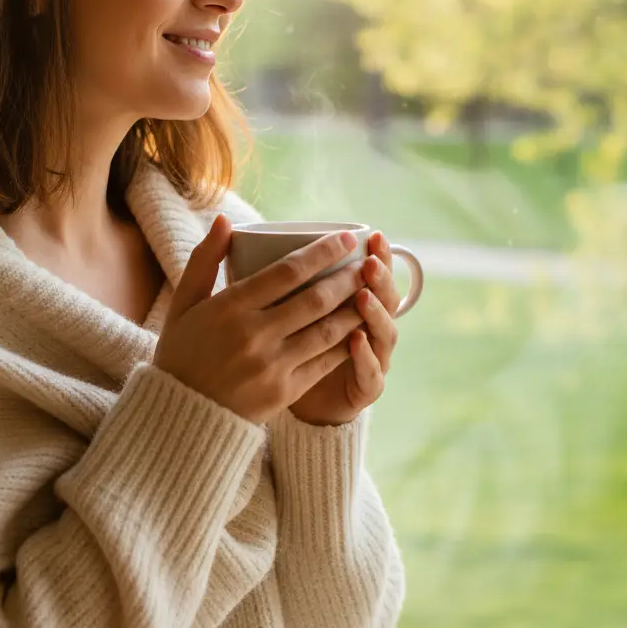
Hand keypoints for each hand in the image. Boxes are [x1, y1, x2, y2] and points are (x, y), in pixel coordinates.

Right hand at [153, 217, 367, 423]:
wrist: (182, 417)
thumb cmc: (182, 354)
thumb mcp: (183, 304)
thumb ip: (204, 260)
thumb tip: (224, 220)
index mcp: (229, 308)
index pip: (286, 272)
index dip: (321, 253)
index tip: (345, 238)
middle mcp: (253, 335)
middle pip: (314, 299)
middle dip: (347, 278)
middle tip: (368, 262)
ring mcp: (271, 366)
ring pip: (326, 330)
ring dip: (354, 308)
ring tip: (372, 291)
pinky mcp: (284, 392)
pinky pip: (324, 362)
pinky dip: (345, 343)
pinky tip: (359, 328)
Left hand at [287, 231, 400, 426]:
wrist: (285, 401)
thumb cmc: (281, 346)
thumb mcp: (276, 307)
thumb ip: (278, 274)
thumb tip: (239, 226)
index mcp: (355, 303)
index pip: (376, 275)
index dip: (379, 255)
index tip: (373, 235)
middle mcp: (369, 328)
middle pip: (387, 299)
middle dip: (381, 278)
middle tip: (370, 260)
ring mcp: (372, 359)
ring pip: (385, 333)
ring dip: (376, 313)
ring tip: (364, 295)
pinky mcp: (365, 389)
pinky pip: (371, 374)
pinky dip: (365, 356)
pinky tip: (356, 340)